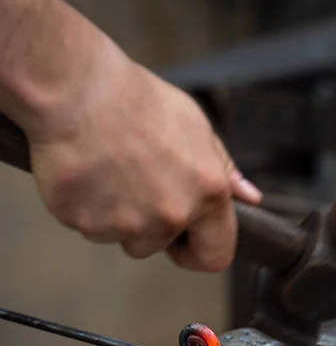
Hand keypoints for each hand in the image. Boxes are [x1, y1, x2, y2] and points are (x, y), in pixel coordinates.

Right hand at [24, 37, 260, 271]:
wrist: (77, 90)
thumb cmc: (136, 100)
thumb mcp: (195, 125)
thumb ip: (223, 169)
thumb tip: (249, 198)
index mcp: (206, 192)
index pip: (216, 255)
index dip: (200, 250)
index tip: (185, 241)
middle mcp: (170, 214)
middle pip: (159, 245)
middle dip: (149, 226)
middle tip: (134, 182)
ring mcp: (126, 223)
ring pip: (123, 237)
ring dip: (116, 216)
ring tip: (108, 171)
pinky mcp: (86, 223)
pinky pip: (89, 228)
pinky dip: (86, 208)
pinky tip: (86, 174)